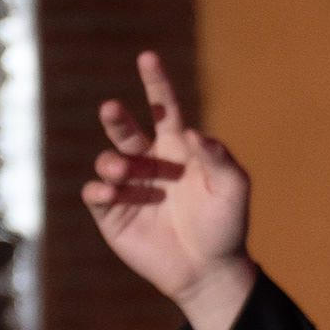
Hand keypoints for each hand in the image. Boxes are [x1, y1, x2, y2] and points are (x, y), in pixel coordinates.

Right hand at [86, 52, 256, 329]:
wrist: (209, 272)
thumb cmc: (226, 227)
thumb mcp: (234, 190)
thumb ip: (219, 159)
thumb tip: (194, 132)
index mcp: (178, 149)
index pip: (163, 108)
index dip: (156, 82)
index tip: (147, 57)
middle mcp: (150, 163)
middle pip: (125, 130)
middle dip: (116, 118)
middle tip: (112, 109)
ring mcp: (129, 187)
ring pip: (108, 161)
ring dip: (111, 162)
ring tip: (122, 172)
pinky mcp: (113, 214)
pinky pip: (96, 194)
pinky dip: (99, 190)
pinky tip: (111, 193)